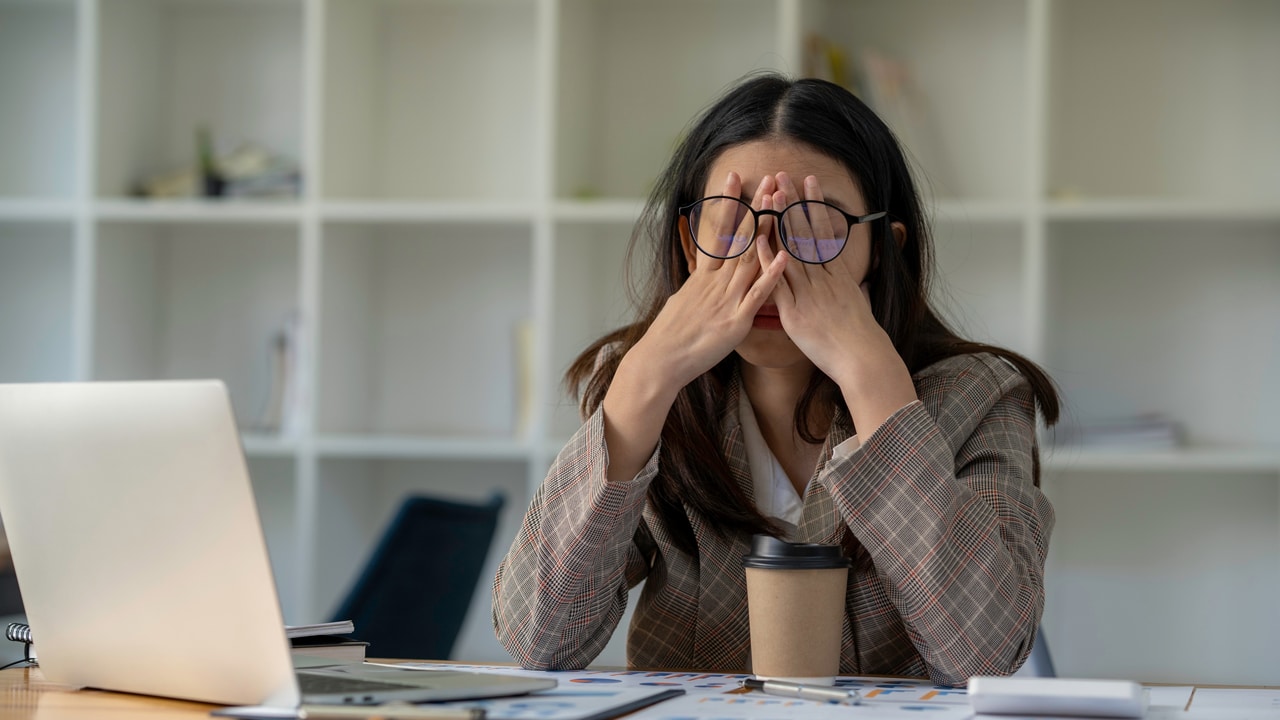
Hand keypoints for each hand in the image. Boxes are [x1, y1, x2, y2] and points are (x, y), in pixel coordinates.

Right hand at [631, 172, 788, 388]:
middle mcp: (716, 282)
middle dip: (755, 207)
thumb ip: (698, 286)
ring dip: (767, 230)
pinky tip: (783, 256)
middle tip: (768, 179)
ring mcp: (727, 299)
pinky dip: (771, 275)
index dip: (728, 203)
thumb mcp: (682, 301)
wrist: (660, 360)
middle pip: (739, 237)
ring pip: (750, 258)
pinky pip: (757, 295)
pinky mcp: (736, 321)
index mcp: (704, 276)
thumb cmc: (670, 335)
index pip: (718, 231)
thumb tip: (701, 277)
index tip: (734, 177)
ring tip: (780, 204)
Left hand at [759, 172, 916, 432]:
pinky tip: (758, 240)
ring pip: (791, 250)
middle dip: (793, 203)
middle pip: (806, 233)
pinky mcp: (795, 311)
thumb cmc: (861, 336)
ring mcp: (808, 292)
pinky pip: (778, 281)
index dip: (814, 206)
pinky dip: (768, 260)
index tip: (808, 183)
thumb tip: (850, 278)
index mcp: (838, 274)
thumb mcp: (858, 302)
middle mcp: (823, 278)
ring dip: (780, 221)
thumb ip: (848, 286)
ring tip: (770, 195)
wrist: (862, 358)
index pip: (824, 231)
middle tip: (783, 176)